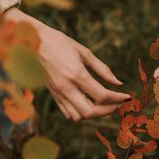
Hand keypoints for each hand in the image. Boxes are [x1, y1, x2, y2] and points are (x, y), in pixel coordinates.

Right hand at [4, 8, 130, 120]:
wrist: (31, 42)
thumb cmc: (59, 42)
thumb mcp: (84, 52)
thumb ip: (103, 69)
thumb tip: (118, 83)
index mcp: (77, 74)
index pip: (102, 96)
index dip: (118, 98)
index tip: (127, 97)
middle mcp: (67, 88)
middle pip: (91, 112)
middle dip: (108, 110)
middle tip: (117, 103)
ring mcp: (58, 94)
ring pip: (79, 117)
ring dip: (94, 114)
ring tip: (103, 104)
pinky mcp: (53, 96)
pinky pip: (68, 113)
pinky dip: (82, 113)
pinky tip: (88, 103)